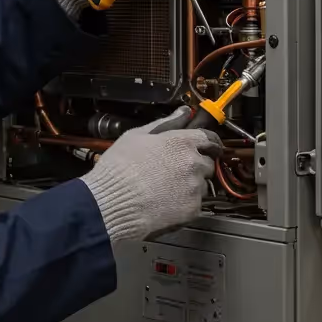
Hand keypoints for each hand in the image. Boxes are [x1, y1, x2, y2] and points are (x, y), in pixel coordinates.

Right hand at [78, 107, 222, 243]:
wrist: (111, 203)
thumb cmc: (119, 168)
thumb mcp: (137, 136)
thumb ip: (166, 123)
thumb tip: (183, 112)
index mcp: (181, 142)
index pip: (210, 139)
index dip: (210, 143)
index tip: (210, 147)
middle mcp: (193, 163)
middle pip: (207, 163)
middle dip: (196, 165)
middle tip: (176, 171)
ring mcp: (195, 187)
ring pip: (202, 184)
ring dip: (191, 185)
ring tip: (166, 188)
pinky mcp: (192, 209)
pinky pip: (195, 203)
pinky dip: (185, 203)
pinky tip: (166, 201)